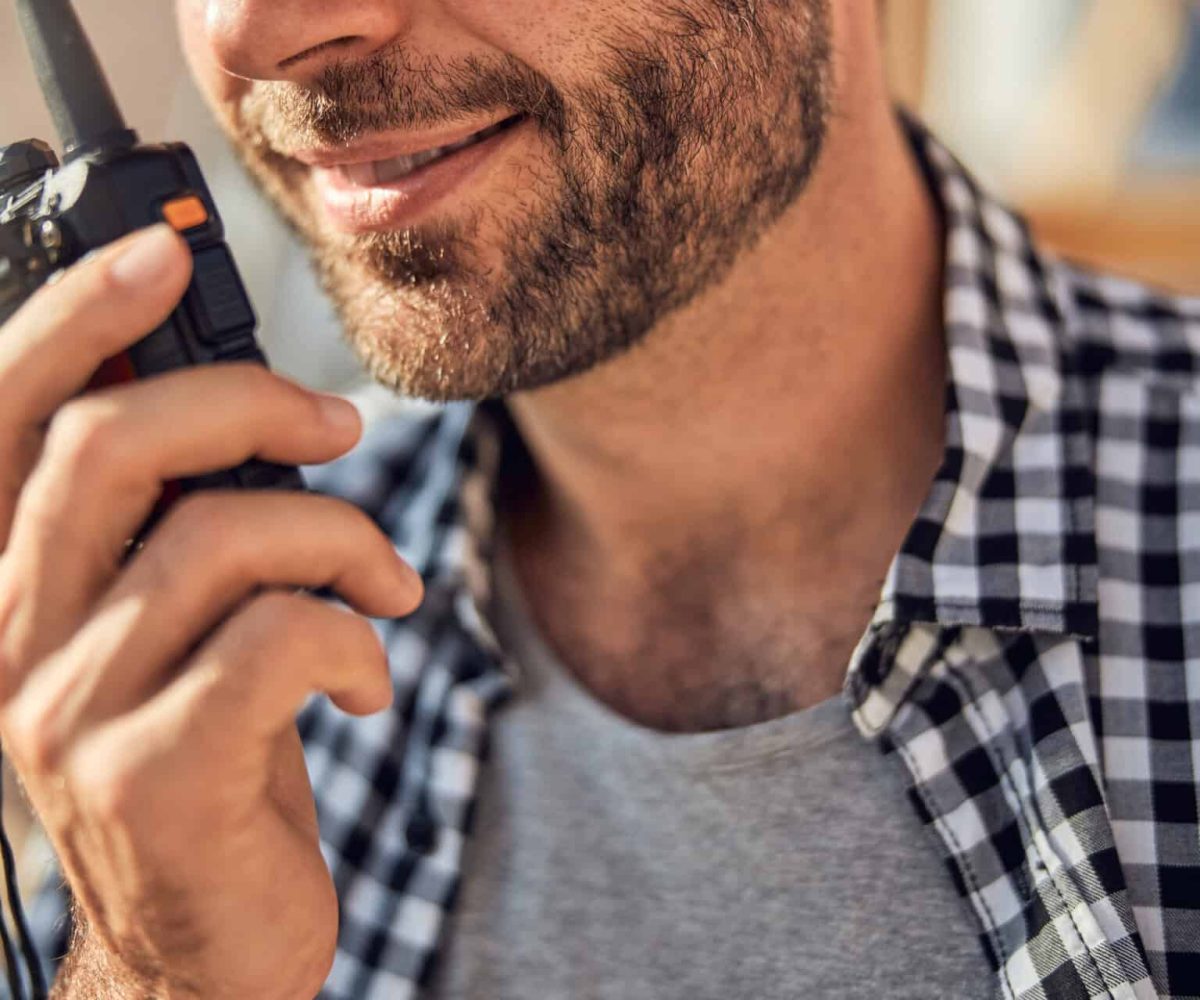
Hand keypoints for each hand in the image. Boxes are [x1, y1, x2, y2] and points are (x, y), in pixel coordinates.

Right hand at [0, 225, 422, 998]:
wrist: (202, 946)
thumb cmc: (209, 762)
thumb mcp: (183, 631)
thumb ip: (180, 528)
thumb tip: (248, 408)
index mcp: (13, 588)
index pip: (4, 420)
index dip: (71, 319)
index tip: (160, 255)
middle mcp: (9, 639)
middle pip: (110, 448)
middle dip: (249, 401)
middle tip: (343, 424)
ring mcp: (67, 711)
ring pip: (223, 536)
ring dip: (343, 541)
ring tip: (388, 586)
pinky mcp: (151, 773)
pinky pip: (280, 637)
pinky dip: (353, 637)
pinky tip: (366, 679)